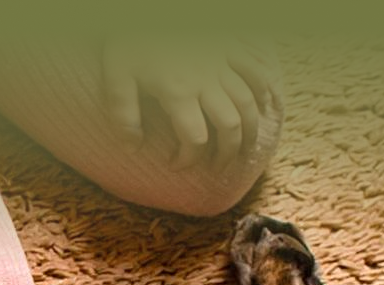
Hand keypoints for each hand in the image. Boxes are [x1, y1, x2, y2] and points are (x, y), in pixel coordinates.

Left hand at [102, 36, 279, 168]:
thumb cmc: (128, 40)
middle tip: (219, 169)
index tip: (176, 166)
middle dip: (228, 153)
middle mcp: (206, 80)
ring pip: (248, 102)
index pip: (195, 138)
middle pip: (230, 125)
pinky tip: (267, 105)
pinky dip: (266, 89)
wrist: (145, 6)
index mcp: (178, 91)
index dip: (189, 159)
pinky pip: (256, 69)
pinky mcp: (228, 46)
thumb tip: (133, 148)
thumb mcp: (115, 76)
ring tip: (245, 149)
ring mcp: (221, 62)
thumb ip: (123, 115)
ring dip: (251, 129)